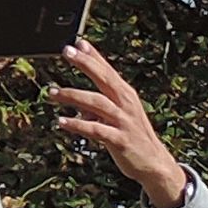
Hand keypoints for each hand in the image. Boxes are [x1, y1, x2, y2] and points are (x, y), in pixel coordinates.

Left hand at [44, 38, 191, 207]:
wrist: (154, 165)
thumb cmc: (134, 137)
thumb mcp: (120, 114)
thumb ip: (99, 102)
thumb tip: (75, 97)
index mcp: (126, 96)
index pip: (108, 70)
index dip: (94, 56)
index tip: (78, 42)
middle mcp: (126, 105)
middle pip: (105, 79)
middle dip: (86, 64)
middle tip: (67, 51)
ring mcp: (124, 122)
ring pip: (97, 102)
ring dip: (74, 95)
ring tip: (53, 92)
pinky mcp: (120, 140)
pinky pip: (96, 130)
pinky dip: (78, 125)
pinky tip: (62, 121)